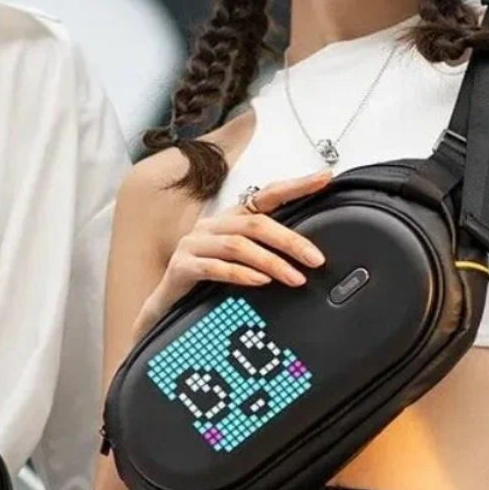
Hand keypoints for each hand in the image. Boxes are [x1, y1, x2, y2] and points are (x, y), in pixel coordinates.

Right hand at [132, 169, 332, 340]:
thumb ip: (266, 255)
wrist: (165, 310)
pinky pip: (214, 267)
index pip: (266, 196)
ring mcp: (193, 245)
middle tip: (315, 259)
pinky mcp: (180, 267)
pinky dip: (240, 274)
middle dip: (290, 240)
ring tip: (295, 278)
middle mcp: (210, 227)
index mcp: (228, 220)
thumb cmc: (206, 285)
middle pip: (255, 223)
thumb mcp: (240, 265)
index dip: (295, 186)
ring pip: (238, 244)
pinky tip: (259, 283)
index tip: (323, 179)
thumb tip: (309, 256)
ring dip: (271, 262)